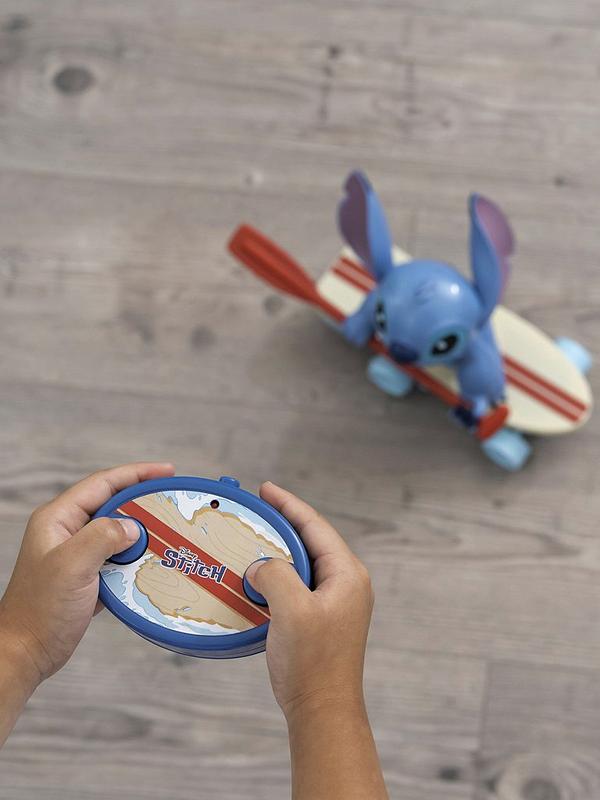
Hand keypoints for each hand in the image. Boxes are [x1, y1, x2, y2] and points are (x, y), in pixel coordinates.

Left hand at [0, 462, 173, 686]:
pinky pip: (119, 555)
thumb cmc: (40, 610)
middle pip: (113, 503)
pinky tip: (155, 560)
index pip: (103, 483)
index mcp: (58, 519)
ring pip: (118, 530)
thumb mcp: (71, 567)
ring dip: (143, 530)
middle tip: (173, 499)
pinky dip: (137, 556)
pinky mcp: (88, 574)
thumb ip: (102, 538)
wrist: (27, 653)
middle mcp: (67, 531)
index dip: (136, 474)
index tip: (166, 471)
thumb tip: (133, 527)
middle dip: (143, 499)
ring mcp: (77, 553)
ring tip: (170, 529)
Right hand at [245, 481, 373, 722]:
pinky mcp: (324, 618)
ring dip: (280, 550)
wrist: (323, 711)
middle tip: (257, 509)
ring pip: (305, 563)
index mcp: (347, 575)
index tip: (266, 489)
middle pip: (312, 540)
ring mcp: (337, 602)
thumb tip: (261, 565)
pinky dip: (279, 574)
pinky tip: (258, 577)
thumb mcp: (291, 610)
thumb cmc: (312, 664)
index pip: (315, 526)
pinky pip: (300, 584)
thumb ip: (275, 574)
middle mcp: (347, 584)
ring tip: (254, 538)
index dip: (289, 504)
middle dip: (284, 522)